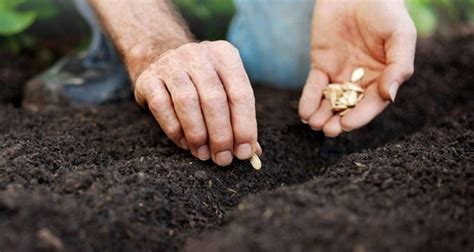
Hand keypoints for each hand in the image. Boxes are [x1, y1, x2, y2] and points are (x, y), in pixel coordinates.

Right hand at [134, 41, 260, 165]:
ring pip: (187, 102)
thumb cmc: (201, 83)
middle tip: (223, 158)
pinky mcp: (148, 78)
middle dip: (221, 135)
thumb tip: (252, 152)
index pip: (241, 93)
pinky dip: (175, 130)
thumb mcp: (224, 90)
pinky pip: (162, 107)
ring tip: (204, 154)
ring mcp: (171, 64)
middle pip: (214, 99)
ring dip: (198, 134)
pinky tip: (185, 143)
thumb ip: (239, 118)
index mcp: (224, 55)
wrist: (159, 57)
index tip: (244, 152)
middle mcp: (198, 55)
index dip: (244, 126)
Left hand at [299, 0, 416, 136]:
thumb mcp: (400, 36)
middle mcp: (362, 80)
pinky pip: (314, 86)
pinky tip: (304, 112)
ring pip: (330, 101)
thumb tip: (389, 97)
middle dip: (338, 120)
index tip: (347, 124)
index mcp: (384, 77)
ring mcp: (340, 73)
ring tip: (314, 124)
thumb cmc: (386, 10)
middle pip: (349, 107)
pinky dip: (308, 99)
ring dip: (322, 115)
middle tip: (328, 130)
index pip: (372, 103)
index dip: (360, 116)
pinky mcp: (321, 64)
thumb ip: (398, 66)